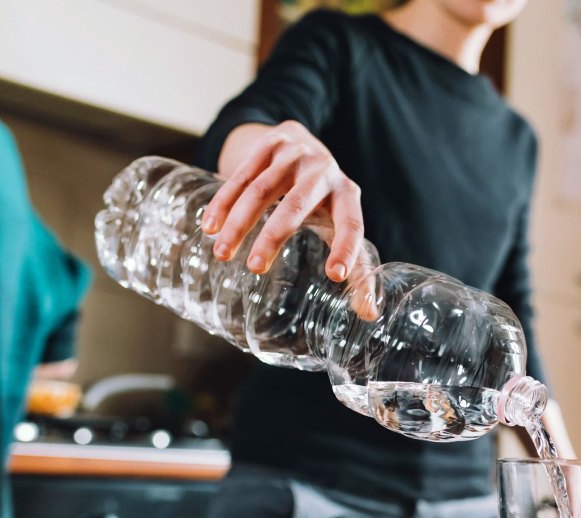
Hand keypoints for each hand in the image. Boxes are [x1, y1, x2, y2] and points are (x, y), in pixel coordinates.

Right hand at [200, 121, 364, 279]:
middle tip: (255, 268)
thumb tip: (370, 313)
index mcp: (348, 194)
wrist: (298, 140)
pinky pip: (240, 176)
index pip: (352, 223)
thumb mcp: (340, 223)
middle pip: (298, 205)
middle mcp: (324, 171)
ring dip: (239, 224)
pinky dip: (223, 202)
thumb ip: (356, 266)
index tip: (335, 276)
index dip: (346, 248)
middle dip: (274, 237)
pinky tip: (210, 227)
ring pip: (261, 190)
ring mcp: (294, 154)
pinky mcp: (267, 144)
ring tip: (223, 254)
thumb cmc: (323, 197)